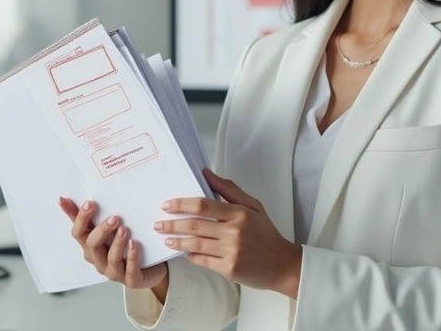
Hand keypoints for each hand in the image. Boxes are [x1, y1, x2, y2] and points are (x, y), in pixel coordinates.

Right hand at [58, 197, 169, 294]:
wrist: (152, 267)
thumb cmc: (126, 244)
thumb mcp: (107, 228)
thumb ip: (85, 215)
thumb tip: (63, 199)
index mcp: (90, 246)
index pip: (78, 233)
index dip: (81, 218)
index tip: (89, 202)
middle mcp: (99, 260)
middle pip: (92, 246)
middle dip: (101, 231)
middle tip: (114, 217)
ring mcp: (114, 272)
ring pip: (111, 259)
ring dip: (117, 244)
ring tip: (124, 229)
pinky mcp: (132, 280)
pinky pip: (130, 271)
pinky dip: (132, 257)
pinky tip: (134, 244)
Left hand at [156, 168, 302, 297]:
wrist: (282, 265)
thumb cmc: (266, 234)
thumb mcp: (253, 206)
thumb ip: (229, 190)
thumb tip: (206, 173)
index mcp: (239, 213)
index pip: (203, 205)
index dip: (181, 204)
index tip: (166, 205)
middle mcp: (234, 232)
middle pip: (195, 225)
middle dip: (172, 224)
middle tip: (158, 223)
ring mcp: (231, 252)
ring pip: (195, 244)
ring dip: (176, 240)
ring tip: (165, 237)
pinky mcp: (229, 269)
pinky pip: (202, 261)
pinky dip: (190, 255)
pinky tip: (183, 251)